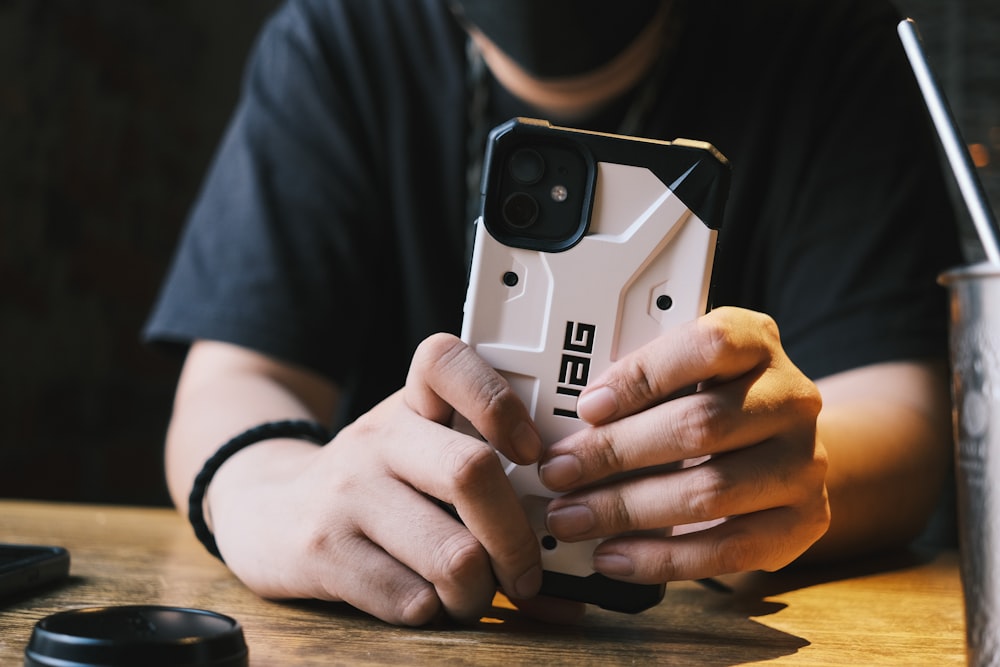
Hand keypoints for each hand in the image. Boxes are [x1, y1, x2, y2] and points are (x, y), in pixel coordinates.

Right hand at [209, 333, 543, 625]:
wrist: (267, 509)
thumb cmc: (373, 484)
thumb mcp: (416, 453)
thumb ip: (487, 483)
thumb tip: (573, 569)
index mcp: (410, 403)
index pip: (447, 360)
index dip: (500, 402)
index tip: (531, 452)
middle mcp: (377, 438)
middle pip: (472, 472)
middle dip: (516, 538)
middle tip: (525, 570)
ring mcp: (346, 493)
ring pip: (452, 554)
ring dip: (479, 593)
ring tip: (472, 595)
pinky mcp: (322, 551)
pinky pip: (410, 598)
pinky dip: (435, 612)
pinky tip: (425, 601)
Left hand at [539, 307, 830, 582]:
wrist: (785, 448)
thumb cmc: (714, 402)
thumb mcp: (685, 374)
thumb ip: (640, 384)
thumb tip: (567, 425)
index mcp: (758, 342)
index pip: (708, 346)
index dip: (644, 376)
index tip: (588, 407)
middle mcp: (791, 397)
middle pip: (700, 425)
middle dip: (615, 453)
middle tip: (558, 472)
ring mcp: (806, 461)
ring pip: (710, 491)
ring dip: (628, 510)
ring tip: (573, 517)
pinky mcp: (806, 521)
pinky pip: (729, 549)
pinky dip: (662, 558)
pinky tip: (614, 555)